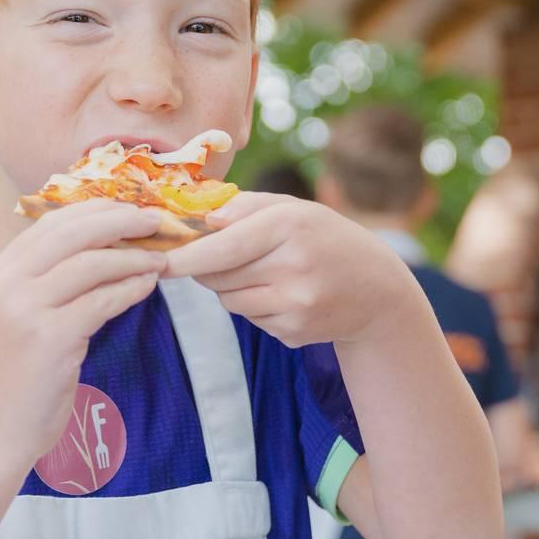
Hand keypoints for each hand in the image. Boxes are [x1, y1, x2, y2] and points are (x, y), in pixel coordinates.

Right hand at [0, 202, 166, 468]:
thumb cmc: (16, 375)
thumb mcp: (22, 316)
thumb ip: (49, 280)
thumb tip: (105, 245)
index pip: (52, 221)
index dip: (97, 209)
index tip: (131, 208)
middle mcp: (7, 282)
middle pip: (74, 232)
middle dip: (121, 220)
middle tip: (157, 222)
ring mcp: (25, 309)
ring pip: (92, 263)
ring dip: (134, 257)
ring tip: (161, 259)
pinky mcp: (50, 338)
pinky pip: (103, 300)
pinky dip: (131, 288)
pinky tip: (148, 285)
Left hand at [162, 193, 423, 348]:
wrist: (378, 291)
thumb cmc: (327, 239)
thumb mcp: (295, 209)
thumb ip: (246, 207)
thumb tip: (202, 220)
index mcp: (290, 226)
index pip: (224, 245)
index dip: (186, 255)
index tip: (160, 261)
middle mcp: (294, 267)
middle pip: (218, 275)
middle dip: (207, 267)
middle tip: (220, 257)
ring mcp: (296, 304)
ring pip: (229, 300)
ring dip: (231, 287)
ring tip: (265, 274)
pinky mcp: (294, 332)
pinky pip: (250, 319)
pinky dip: (255, 306)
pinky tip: (284, 295)